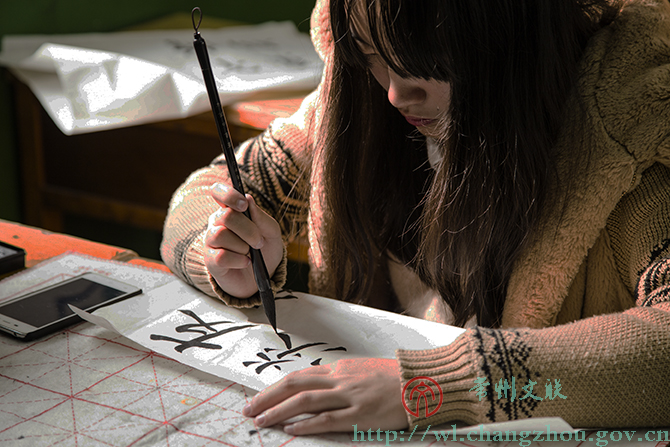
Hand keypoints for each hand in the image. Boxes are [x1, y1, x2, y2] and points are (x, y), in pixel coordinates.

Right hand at [204, 182, 282, 297]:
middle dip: (248, 230)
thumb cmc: (264, 250)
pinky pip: (220, 256)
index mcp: (230, 210)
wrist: (261, 278)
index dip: (228, 194)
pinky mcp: (210, 261)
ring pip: (220, 235)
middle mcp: (217, 223)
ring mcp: (211, 242)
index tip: (243, 205)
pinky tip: (245, 262)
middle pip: (225, 216)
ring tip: (250, 253)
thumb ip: (261, 217)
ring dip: (242, 246)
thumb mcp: (271, 232)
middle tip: (258, 241)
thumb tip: (249, 199)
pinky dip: (238, 260)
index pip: (218, 191)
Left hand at [243, 358, 408, 434]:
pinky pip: (328, 419)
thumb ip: (338, 379)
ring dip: (280, 411)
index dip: (275, 387)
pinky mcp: (361, 414)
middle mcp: (340, 380)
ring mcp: (350, 396)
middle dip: (268, 397)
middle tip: (248, 409)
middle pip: (295, 385)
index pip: (299, 376)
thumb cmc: (392, 378)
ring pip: (306, 400)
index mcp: (339, 369)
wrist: (421, 383)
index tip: (258, 398)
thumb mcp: (361, 372)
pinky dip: (307, 424)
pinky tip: (291, 428)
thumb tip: (315, 387)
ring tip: (261, 421)